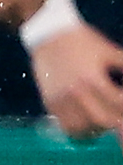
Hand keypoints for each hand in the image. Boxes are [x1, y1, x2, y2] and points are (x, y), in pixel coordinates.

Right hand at [30, 23, 122, 140]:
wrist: (48, 35)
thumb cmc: (82, 42)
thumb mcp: (109, 51)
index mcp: (93, 78)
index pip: (118, 104)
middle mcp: (76, 92)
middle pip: (102, 120)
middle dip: (115, 122)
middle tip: (119, 118)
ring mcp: (61, 99)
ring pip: (82, 128)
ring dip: (96, 128)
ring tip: (103, 121)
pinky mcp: (50, 102)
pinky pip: (65, 125)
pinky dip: (79, 129)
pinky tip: (86, 123)